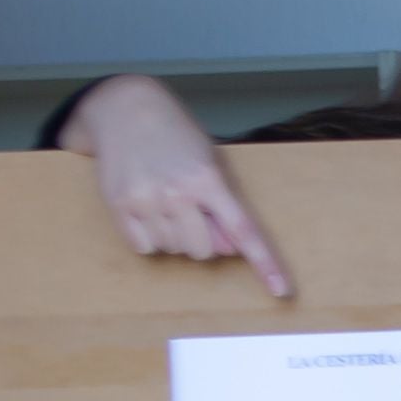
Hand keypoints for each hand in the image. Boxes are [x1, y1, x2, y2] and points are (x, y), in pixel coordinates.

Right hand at [59, 73, 292, 298]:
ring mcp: (145, 200)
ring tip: (165, 202)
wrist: (125, 109)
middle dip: (203, 240)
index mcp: (207, 179)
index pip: (243, 231)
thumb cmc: (176, 137)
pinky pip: (144, 248)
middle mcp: (176, 192)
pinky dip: (150, 238)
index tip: (282, 291)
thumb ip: (222, 207)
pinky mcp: (118, 205)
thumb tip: (229, 250)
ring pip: (173, 250)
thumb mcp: (210, 162)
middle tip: (192, 213)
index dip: (265, 264)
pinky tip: (147, 210)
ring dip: (175, 236)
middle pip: (203, 251)